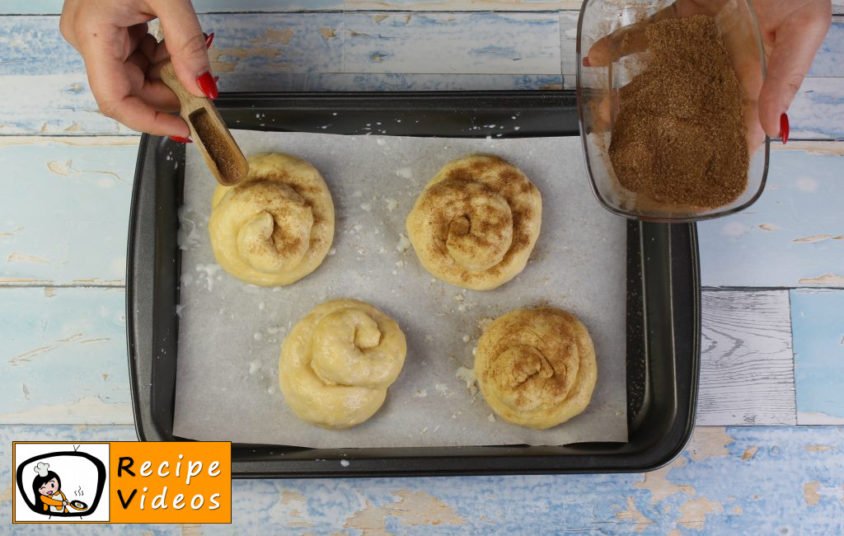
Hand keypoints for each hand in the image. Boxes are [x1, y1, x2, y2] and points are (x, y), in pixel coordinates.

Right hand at [60, 0, 216, 136]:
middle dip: (168, 96)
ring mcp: (95, 33)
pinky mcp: (108, 27)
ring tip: (192, 60)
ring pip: (136, 76)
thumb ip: (188, 46)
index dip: (149, 121)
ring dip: (168, 77)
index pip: (115, 100)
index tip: (183, 129)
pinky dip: (163, 59)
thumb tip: (204, 88)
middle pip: (129, 90)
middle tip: (203, 94)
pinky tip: (178, 48)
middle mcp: (86, 38)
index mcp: (92, 33)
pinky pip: (136, 57)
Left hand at [585, 0, 831, 140]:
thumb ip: (785, 77)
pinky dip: (618, 45)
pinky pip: (643, 35)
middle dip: (655, 131)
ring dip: (627, 94)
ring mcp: (695, 43)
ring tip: (603, 112)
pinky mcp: (677, 18)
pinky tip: (596, 58)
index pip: (732, 125)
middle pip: (682, 108)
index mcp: (753, 77)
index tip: (690, 182)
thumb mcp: (805, 29)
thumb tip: (770, 127)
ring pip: (656, 76)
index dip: (713, 154)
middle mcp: (719, 66)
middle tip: (628, 150)